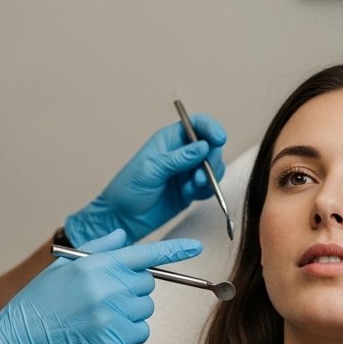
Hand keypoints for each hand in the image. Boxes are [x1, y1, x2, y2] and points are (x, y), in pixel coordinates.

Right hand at [0, 230, 202, 343]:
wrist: (19, 338)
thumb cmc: (38, 303)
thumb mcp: (64, 266)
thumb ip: (98, 249)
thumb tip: (122, 237)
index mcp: (96, 263)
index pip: (143, 253)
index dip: (174, 250)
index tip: (195, 248)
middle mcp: (107, 285)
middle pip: (147, 283)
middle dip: (133, 289)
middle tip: (106, 298)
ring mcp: (111, 312)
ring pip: (144, 309)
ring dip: (130, 312)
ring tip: (98, 316)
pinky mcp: (112, 338)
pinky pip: (140, 333)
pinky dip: (129, 334)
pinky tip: (103, 332)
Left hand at [64, 114, 226, 245]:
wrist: (122, 219)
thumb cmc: (128, 189)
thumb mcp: (151, 170)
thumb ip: (178, 158)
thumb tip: (204, 146)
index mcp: (169, 140)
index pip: (197, 124)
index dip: (211, 128)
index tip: (219, 139)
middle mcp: (181, 153)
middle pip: (211, 147)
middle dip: (211, 160)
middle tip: (200, 176)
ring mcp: (187, 172)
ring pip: (213, 167)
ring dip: (209, 178)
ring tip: (191, 188)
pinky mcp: (191, 190)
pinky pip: (210, 186)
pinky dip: (206, 191)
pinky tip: (189, 196)